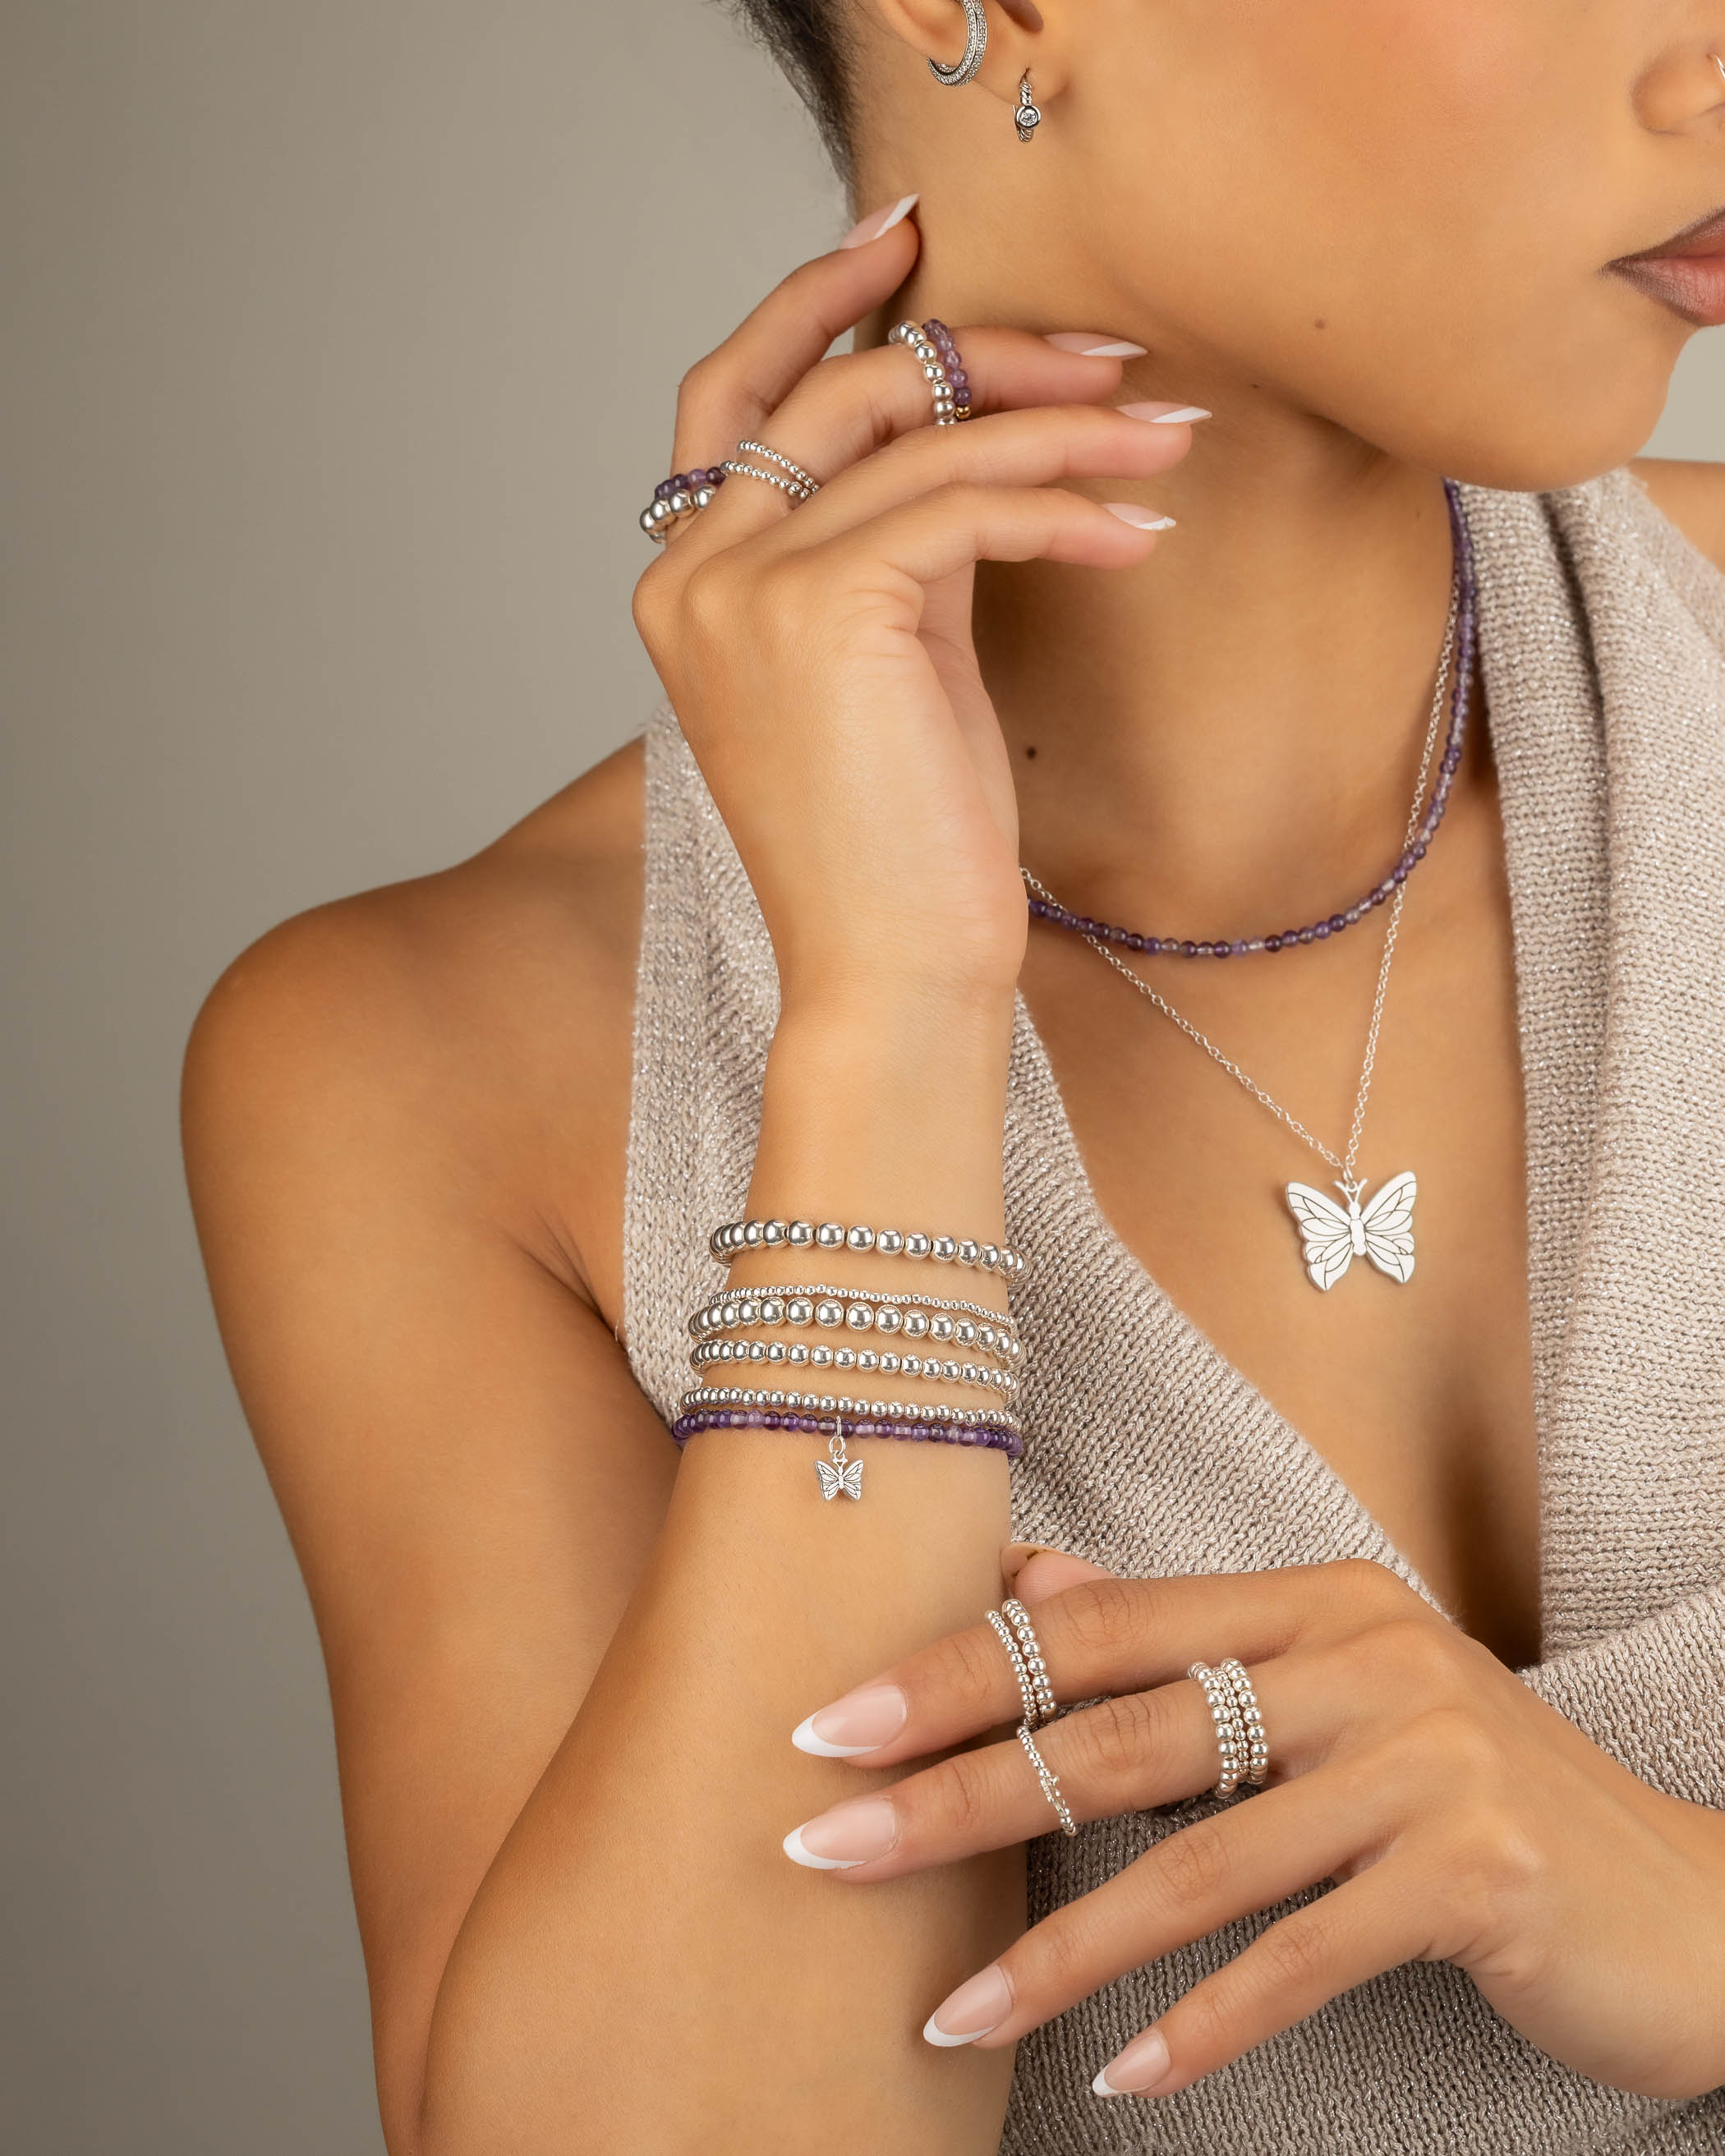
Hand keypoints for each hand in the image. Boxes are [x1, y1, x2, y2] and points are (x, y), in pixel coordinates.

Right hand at [629, 206, 1199, 1014]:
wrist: (890, 976)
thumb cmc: (896, 846)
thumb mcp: (882, 667)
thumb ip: (885, 548)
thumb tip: (969, 437)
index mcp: (686, 582)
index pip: (734, 392)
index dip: (814, 299)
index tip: (907, 240)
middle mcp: (692, 570)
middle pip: (836, 383)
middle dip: (982, 348)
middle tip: (1104, 357)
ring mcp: (744, 585)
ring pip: (919, 434)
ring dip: (1062, 422)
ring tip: (1167, 436)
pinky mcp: (824, 608)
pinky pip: (968, 502)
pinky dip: (1067, 503)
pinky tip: (1138, 529)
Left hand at [780, 1550, 1724, 2101]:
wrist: (1681, 1898)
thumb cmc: (1467, 1791)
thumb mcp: (1333, 1686)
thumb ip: (1182, 1636)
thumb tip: (1023, 1580)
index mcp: (1312, 1598)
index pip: (1098, 1627)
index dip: (957, 1670)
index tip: (831, 1725)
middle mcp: (1365, 1656)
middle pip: (1122, 1733)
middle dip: (959, 1795)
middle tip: (827, 1845)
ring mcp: (1427, 1761)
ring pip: (1196, 1863)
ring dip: (1057, 1950)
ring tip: (947, 2013)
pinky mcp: (1477, 1875)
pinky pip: (1298, 1959)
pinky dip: (1200, 2025)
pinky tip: (1116, 2075)